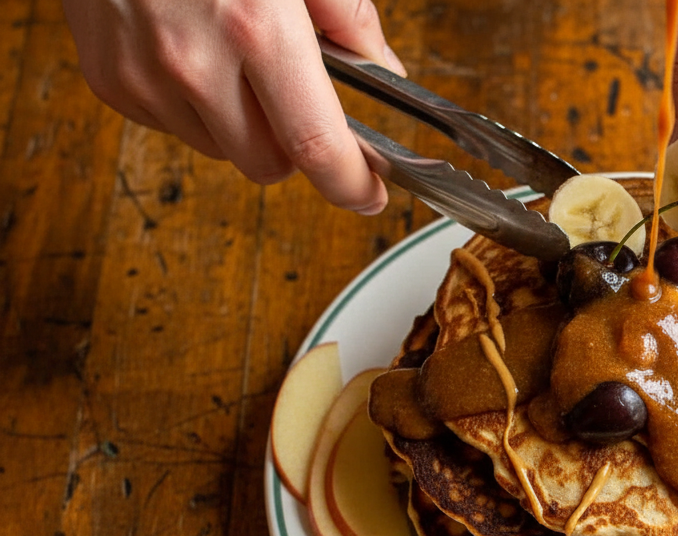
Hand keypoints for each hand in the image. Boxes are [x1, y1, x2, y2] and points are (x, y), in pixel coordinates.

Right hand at [63, 0, 405, 214]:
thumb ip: (347, 15)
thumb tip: (383, 69)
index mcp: (254, 27)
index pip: (315, 145)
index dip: (350, 182)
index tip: (368, 192)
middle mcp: (195, 62)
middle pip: (268, 164)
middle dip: (294, 146)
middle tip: (295, 97)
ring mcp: (145, 77)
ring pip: (220, 150)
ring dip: (241, 125)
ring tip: (233, 58)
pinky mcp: (110, 81)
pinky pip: (173, 126)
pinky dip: (194, 106)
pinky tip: (192, 51)